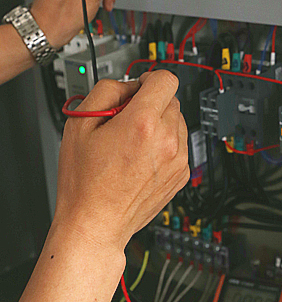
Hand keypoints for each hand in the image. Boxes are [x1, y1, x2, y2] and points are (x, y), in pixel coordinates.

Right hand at [53, 71, 189, 251]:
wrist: (96, 223)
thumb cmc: (85, 182)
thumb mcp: (80, 124)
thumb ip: (107, 91)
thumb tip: (129, 84)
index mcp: (143, 123)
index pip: (166, 79)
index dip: (150, 78)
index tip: (140, 87)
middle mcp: (167, 140)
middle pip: (171, 100)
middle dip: (151, 103)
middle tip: (126, 120)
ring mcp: (178, 159)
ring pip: (178, 122)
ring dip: (160, 124)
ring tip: (133, 144)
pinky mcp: (182, 174)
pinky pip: (179, 145)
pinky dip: (165, 145)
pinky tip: (141, 159)